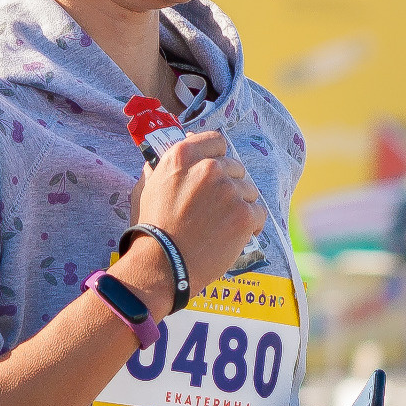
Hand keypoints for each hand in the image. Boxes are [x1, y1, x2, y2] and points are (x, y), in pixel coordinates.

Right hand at [132, 131, 262, 287]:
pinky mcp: (244, 214)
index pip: (216, 141)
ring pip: (249, 191)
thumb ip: (161, 168)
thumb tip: (168, 154)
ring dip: (239, 206)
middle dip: (229, 186)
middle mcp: (208, 168)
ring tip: (221, 226)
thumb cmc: (152, 229)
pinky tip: (234, 237)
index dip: (217, 157)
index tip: (215, 172)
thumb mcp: (146, 188)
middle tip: (214, 209)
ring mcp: (229, 191)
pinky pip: (258, 213)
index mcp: (183, 156)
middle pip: (235, 168)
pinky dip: (250, 226)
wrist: (162, 264)